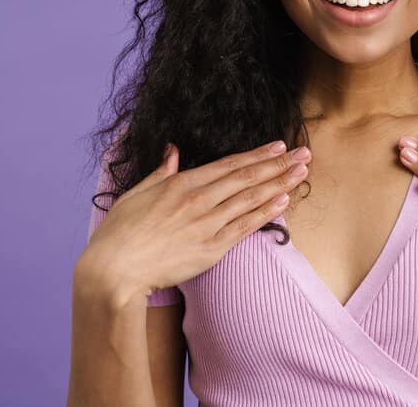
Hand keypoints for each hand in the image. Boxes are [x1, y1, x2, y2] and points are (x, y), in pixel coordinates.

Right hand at [81, 140, 311, 303]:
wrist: (113, 272)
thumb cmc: (119, 234)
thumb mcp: (136, 193)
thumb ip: (160, 171)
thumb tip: (173, 150)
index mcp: (181, 183)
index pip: (229, 164)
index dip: (257, 154)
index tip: (278, 145)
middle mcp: (199, 199)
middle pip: (247, 177)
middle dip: (279, 163)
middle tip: (304, 153)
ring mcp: (207, 224)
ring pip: (251, 198)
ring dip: (280, 182)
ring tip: (302, 171)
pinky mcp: (212, 249)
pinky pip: (245, 226)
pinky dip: (267, 211)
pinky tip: (284, 199)